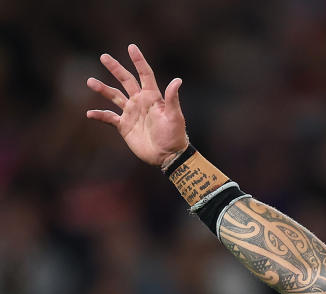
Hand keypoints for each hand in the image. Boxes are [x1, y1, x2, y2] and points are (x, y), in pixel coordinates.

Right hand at [86, 44, 187, 167]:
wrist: (168, 156)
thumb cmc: (175, 136)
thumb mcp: (175, 116)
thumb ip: (173, 98)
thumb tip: (178, 80)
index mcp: (152, 97)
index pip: (145, 74)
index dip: (138, 61)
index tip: (131, 47)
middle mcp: (140, 102)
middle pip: (126, 80)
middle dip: (115, 68)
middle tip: (104, 56)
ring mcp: (131, 113)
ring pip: (114, 96)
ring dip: (103, 89)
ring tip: (90, 81)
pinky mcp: (124, 126)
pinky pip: (109, 118)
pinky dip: (99, 115)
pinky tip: (89, 114)